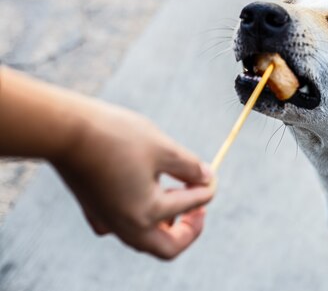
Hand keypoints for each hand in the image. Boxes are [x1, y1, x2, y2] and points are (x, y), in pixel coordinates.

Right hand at [51, 102, 214, 259]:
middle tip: (200, 209)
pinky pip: (122, 227)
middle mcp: (126, 227)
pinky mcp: (94, 210)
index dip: (208, 190)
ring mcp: (107, 221)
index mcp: (147, 214)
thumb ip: (190, 167)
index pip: (191, 206)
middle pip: (167, 246)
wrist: (65, 129)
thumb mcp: (164, 148)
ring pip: (144, 239)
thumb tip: (207, 178)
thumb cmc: (117, 136)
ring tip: (176, 196)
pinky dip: (140, 217)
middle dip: (189, 229)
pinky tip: (144, 197)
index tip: (213, 175)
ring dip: (165, 224)